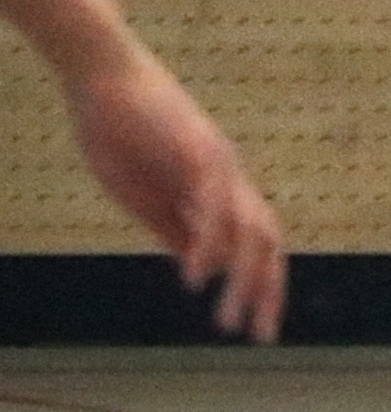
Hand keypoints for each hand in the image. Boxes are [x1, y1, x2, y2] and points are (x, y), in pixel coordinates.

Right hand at [69, 48, 285, 339]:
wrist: (100, 75)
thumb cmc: (119, 130)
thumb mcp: (146, 194)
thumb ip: (175, 227)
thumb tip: (201, 269)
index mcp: (218, 189)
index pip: (257, 245)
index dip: (262, 285)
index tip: (256, 326)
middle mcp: (230, 177)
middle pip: (267, 242)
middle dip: (268, 291)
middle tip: (259, 337)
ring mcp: (217, 163)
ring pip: (249, 230)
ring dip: (241, 279)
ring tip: (227, 320)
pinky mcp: (196, 150)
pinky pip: (213, 204)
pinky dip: (209, 244)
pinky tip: (198, 278)